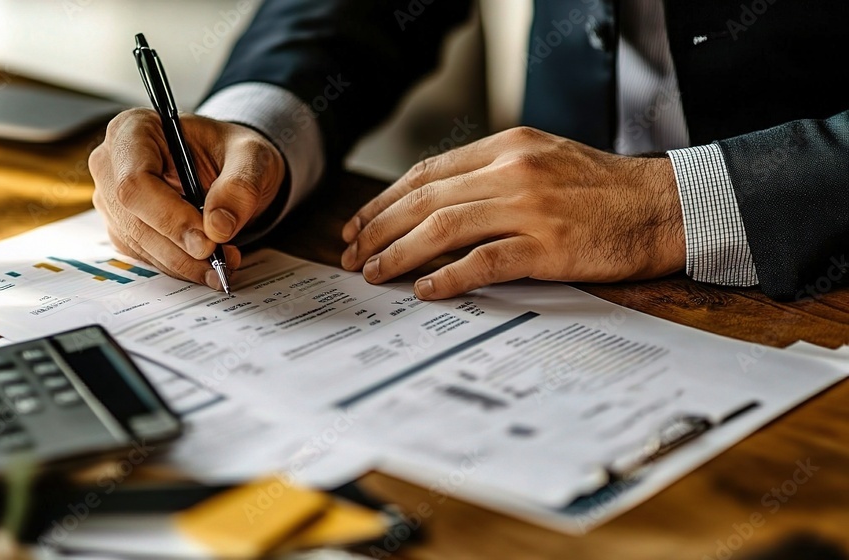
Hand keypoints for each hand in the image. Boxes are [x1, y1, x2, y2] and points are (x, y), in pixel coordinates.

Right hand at [89, 108, 285, 288]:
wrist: (230, 166)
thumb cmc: (231, 151)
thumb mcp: (251, 156)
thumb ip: (240, 185)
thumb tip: (218, 227)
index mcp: (134, 130)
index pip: (135, 181)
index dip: (169, 217)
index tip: (207, 240)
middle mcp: (114, 165)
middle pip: (133, 218)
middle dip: (180, 247)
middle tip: (222, 260)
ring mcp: (114, 200)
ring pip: (140, 244)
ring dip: (184, 263)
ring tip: (225, 263)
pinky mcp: (125, 228)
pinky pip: (147, 256)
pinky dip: (181, 266)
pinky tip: (209, 265)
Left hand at [340, 127, 684, 299]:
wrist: (664, 206)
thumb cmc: (604, 190)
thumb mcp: (543, 160)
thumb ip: (493, 175)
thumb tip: (437, 204)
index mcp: (507, 147)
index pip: (427, 173)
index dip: (385, 201)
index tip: (360, 225)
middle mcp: (512, 171)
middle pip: (425, 200)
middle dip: (379, 229)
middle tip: (353, 255)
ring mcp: (530, 207)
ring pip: (443, 228)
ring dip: (400, 253)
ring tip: (376, 273)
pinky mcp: (549, 246)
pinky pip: (485, 261)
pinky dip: (449, 276)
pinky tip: (426, 290)